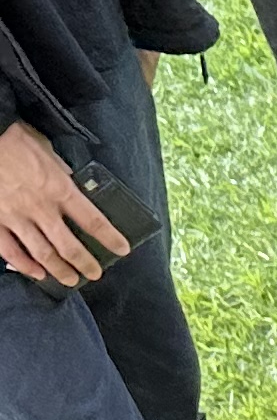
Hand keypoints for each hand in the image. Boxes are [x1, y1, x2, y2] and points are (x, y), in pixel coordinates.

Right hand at [0, 121, 127, 288]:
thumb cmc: (17, 140)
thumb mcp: (49, 154)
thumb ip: (62, 174)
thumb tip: (74, 186)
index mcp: (59, 189)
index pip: (92, 220)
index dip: (110, 238)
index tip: (122, 250)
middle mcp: (40, 207)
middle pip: (69, 245)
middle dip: (85, 263)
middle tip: (95, 273)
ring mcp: (16, 216)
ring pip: (42, 252)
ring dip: (59, 269)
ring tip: (70, 279)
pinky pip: (10, 250)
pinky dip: (24, 265)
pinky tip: (36, 273)